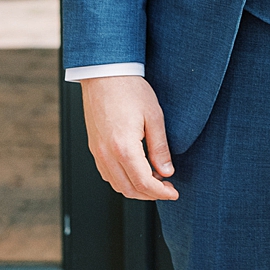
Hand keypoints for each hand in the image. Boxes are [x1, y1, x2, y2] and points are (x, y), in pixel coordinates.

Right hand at [81, 75, 178, 200]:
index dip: (161, 192)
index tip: (174, 193)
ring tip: (155, 179)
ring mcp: (98, 152)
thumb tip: (166, 172)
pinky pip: (107, 174)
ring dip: (136, 189)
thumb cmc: (130, 90)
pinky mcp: (94, 148)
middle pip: (128, 189)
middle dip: (150, 194)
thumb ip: (160, 148)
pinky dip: (123, 180)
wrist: (105, 74)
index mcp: (124, 148)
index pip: (144, 183)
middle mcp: (107, 154)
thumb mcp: (154, 117)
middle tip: (167, 188)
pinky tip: (137, 171)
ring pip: (116, 185)